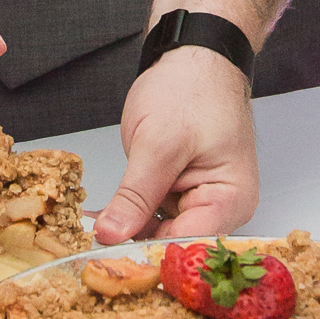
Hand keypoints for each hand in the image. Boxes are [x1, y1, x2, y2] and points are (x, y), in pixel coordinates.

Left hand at [94, 48, 259, 242]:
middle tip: (89, 245)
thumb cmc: (192, 89)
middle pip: (174, 245)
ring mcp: (199, 202)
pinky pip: (152, 216)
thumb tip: (110, 235)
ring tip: (90, 229)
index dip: (149, 255)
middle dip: (133, 245)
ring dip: (126, 231)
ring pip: (159, 234)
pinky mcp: (179, 194)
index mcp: (230, 201)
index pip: (189, 246)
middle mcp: (221, 209)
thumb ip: (135, 195)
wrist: (194, 58)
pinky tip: (101, 215)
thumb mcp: (158, 143)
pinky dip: (128, 215)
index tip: (108, 260)